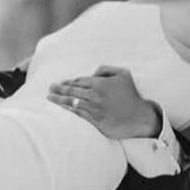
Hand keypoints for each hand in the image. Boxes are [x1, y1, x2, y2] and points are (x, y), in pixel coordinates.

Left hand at [48, 65, 163, 140]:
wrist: (139, 117)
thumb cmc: (132, 95)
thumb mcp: (123, 74)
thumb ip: (106, 69)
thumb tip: (92, 73)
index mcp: (100, 83)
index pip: (79, 81)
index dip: (68, 82)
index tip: (60, 83)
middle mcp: (95, 95)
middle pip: (72, 91)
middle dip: (59, 89)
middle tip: (50, 88)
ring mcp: (94, 108)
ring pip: (72, 102)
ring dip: (59, 99)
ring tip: (50, 97)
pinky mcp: (95, 120)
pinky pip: (78, 114)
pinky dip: (68, 110)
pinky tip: (61, 108)